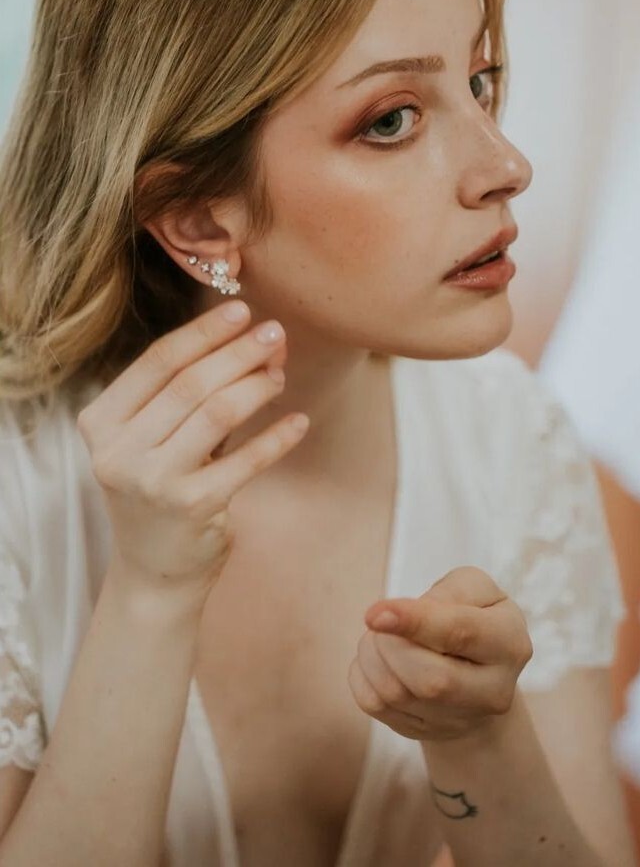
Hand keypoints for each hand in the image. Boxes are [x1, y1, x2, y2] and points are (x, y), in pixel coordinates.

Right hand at [77, 301, 308, 603]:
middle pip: (190, 383)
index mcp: (102, 421)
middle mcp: (119, 451)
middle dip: (238, 352)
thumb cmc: (159, 486)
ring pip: (217, 412)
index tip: (241, 310)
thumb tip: (253, 335)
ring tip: (280, 373)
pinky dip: (277, 437)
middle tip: (275, 333)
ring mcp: (153, 482)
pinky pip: (246, 459)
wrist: (153, 569)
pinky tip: (299, 422)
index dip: (203, 332)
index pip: (157, 361)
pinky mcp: (192, 508)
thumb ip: (192, 390)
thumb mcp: (154, 437)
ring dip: (257, 386)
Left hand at [347, 566, 532, 741]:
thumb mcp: (475, 589)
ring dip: (372, 654)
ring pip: (396, 693)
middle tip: (381, 619)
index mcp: (510, 643)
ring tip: (380, 635)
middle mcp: (493, 691)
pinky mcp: (421, 731)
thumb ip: (447, 593)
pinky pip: (375, 706)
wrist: (476, 672)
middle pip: (429, 678)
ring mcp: (458, 720)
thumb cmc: (473, 616)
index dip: (415, 622)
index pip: (461, 633)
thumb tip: (403, 615)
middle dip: (391, 643)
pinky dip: (362, 675)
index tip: (374, 613)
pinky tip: (377, 659)